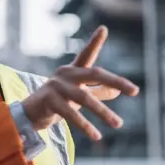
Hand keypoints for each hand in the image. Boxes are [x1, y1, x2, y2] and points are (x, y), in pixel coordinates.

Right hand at [21, 26, 138, 140]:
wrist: (30, 114)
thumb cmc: (57, 102)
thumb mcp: (78, 95)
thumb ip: (98, 91)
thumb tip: (117, 91)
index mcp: (72, 71)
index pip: (86, 54)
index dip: (94, 41)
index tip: (103, 29)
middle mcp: (65, 74)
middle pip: (93, 73)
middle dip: (115, 80)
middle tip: (134, 90)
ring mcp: (56, 86)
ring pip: (84, 97)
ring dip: (102, 112)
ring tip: (118, 124)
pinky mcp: (49, 100)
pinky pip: (71, 113)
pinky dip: (85, 125)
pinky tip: (96, 136)